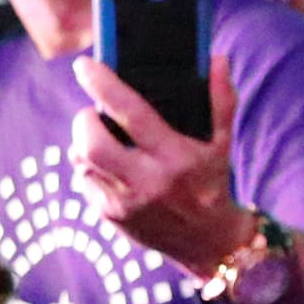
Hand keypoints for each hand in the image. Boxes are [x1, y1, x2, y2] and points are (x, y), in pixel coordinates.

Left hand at [70, 52, 250, 280]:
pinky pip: (84, 182)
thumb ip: (220, 101)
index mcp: (175, 158)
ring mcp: (127, 204)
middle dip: (84, 120)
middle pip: (91, 144)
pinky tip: (106, 164)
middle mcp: (149, 183)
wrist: (209, 243)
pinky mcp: (112, 218)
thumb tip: (216, 60)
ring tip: (100, 136)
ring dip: (83, 143)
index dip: (103, 85)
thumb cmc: (211, 182)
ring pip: (82, 162)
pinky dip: (88, 166)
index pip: (131, 115)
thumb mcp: (221, 143)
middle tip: (92, 113)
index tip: (85, 66)